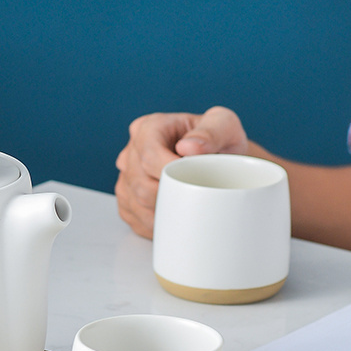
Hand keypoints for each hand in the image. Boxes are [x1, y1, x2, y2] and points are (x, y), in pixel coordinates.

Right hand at [115, 108, 248, 237]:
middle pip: (141, 184)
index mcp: (151, 127)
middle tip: (197, 196)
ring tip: (188, 207)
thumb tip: (189, 147)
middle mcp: (132, 151)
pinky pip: (135, 218)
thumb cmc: (219, 143)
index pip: (148, 155)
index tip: (194, 181)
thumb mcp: (224, 126)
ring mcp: (126, 177)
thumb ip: (212, 131)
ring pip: (136, 204)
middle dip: (170, 196)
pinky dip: (157, 224)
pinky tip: (175, 216)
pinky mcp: (127, 200)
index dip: (169, 173)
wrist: (219, 163)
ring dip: (163, 213)